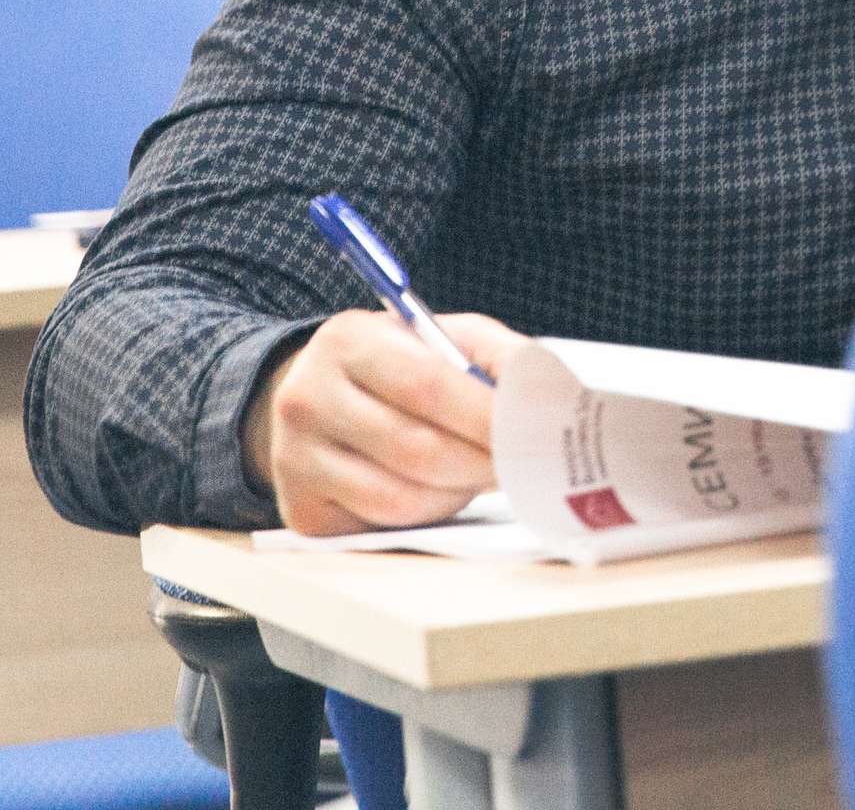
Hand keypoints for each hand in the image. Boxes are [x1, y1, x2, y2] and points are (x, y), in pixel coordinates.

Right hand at [242, 309, 524, 534]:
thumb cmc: (396, 365)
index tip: (530, 433)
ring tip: (480, 474)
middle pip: (415, 449)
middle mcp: (306, 398)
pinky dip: (425, 516)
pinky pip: (381, 527)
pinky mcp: (301, 512)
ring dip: (456, 494)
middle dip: (480, 463)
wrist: (317, 397)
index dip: (485, 416)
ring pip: (400, 499)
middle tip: (519, 465)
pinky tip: (440, 492)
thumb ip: (496, 355)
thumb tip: (547, 396)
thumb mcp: (442, 338)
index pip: (428, 385)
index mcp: (348, 340)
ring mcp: (295, 460)